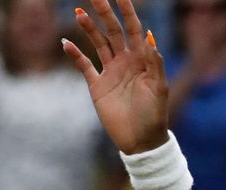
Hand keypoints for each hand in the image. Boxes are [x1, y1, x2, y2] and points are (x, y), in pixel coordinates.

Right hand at [65, 0, 169, 154]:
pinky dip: (74, 54)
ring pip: (98, 43)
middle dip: (104, 13)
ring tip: (78, 13)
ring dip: (89, 28)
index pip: (134, 30)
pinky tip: (66, 42)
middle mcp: (125, 62)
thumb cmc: (154, 115)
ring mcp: (110, 72)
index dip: (127, 12)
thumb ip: (155, 63)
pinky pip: (83, 65)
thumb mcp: (159, 88)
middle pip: (113, 31)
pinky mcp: (97, 85)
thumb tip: (149, 37)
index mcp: (142, 60)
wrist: (141, 140)